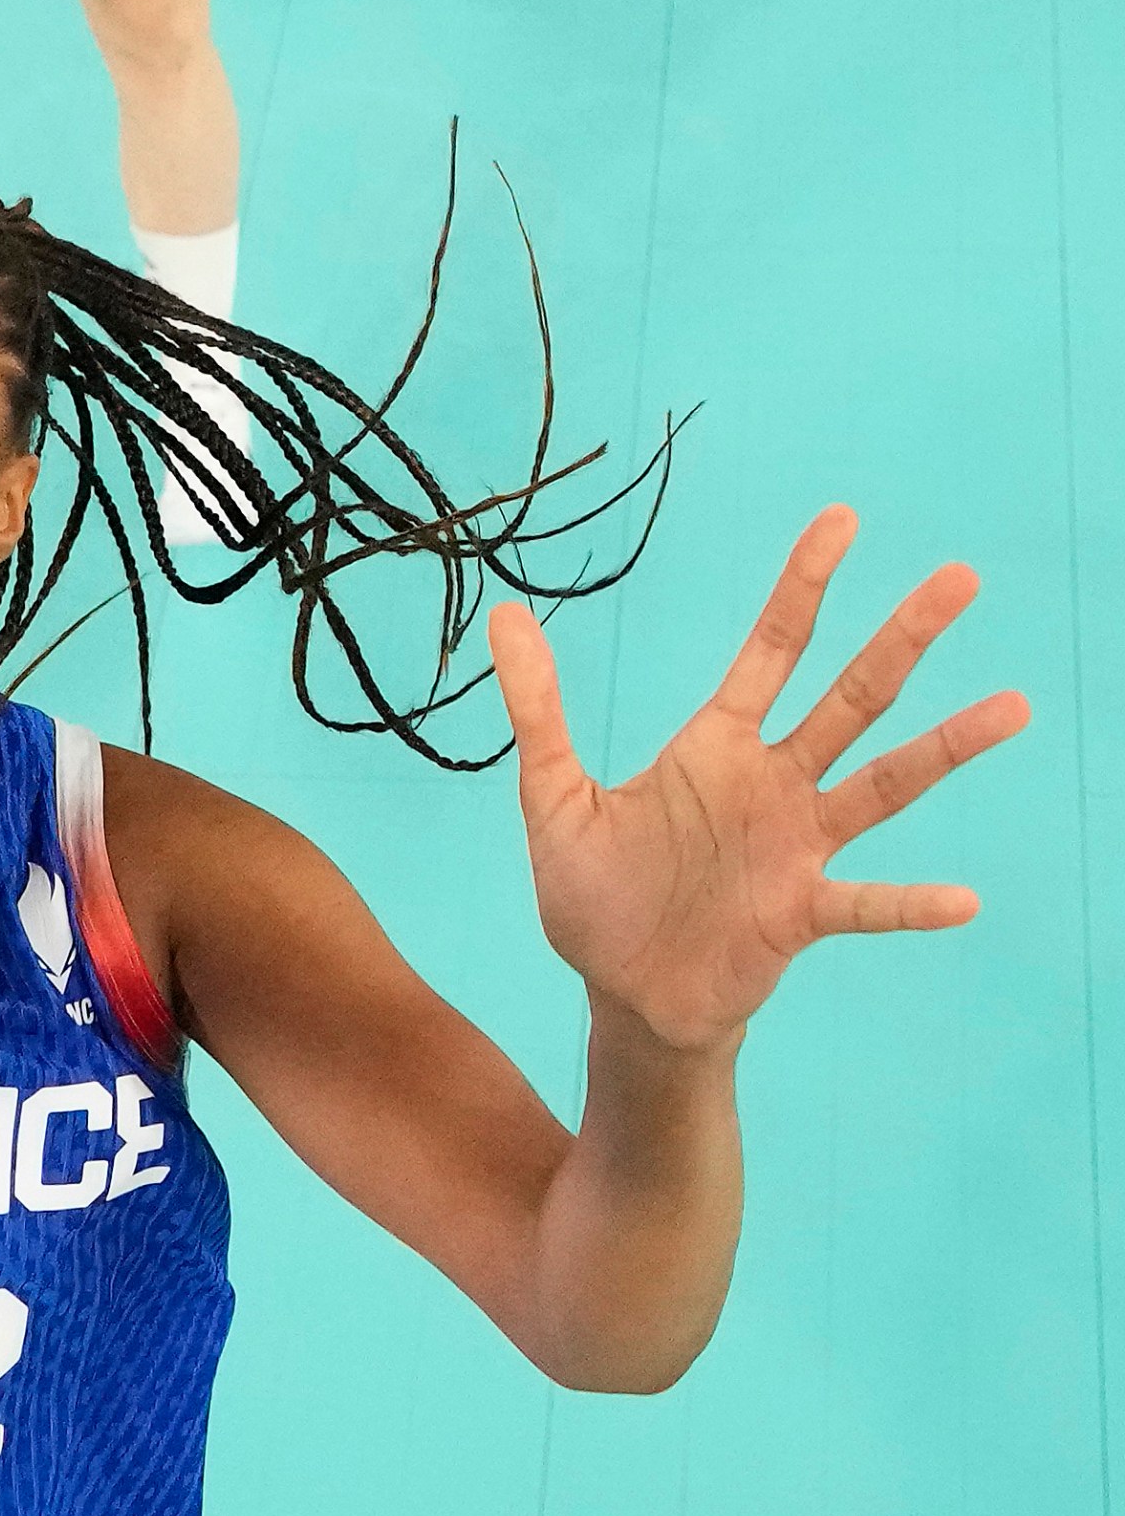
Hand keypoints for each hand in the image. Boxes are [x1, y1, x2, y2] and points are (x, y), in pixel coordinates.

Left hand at [488, 515, 1026, 1061]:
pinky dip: (911, 903)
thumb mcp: (552, 798)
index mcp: (716, 746)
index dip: (803, 585)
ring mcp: (796, 847)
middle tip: (960, 577)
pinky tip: (963, 899)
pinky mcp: (801, 913)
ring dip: (944, 747)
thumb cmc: (595, 895)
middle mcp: (771, 784)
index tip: (841, 520)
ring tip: (1011, 705)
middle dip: (902, 637)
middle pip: (849, 696)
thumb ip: (538, 711)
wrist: (622, 995)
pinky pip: (866, 903)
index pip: (771, 648)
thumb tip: (505, 615)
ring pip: (883, 783)